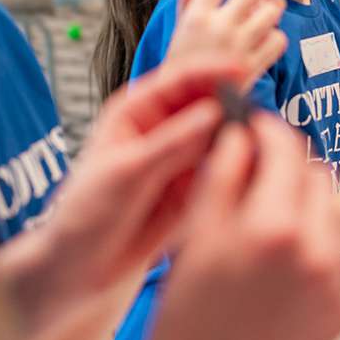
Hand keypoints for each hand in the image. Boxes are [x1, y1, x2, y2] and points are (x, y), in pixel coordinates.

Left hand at [42, 57, 251, 294]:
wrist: (83, 269)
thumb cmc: (86, 215)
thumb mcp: (125, 173)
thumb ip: (171, 143)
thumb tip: (213, 112)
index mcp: (137, 110)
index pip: (180, 78)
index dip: (211, 70)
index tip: (240, 70)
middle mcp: (165, 127)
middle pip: (209, 102)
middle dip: (233, 104)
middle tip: (255, 115)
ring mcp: (184, 157)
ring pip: (223, 136)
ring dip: (241, 137)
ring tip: (256, 147)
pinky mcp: (199, 186)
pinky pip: (227, 169)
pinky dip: (241, 167)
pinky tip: (251, 172)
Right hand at [140, 111, 339, 339]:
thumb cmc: (184, 322)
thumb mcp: (193, 237)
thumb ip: (221, 175)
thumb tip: (240, 134)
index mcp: (274, 228)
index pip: (287, 149)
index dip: (268, 131)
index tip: (254, 128)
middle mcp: (316, 253)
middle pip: (316, 178)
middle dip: (287, 169)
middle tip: (256, 175)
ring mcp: (335, 287)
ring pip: (327, 218)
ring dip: (300, 210)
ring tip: (260, 228)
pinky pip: (332, 262)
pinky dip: (308, 253)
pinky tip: (273, 270)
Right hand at [168, 0, 286, 85]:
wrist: (185, 106)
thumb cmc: (183, 62)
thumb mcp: (178, 29)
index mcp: (196, 16)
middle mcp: (218, 28)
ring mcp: (238, 47)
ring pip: (272, 11)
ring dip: (270, 9)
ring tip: (262, 12)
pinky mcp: (253, 67)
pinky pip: (279, 40)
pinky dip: (275, 37)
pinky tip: (264, 37)